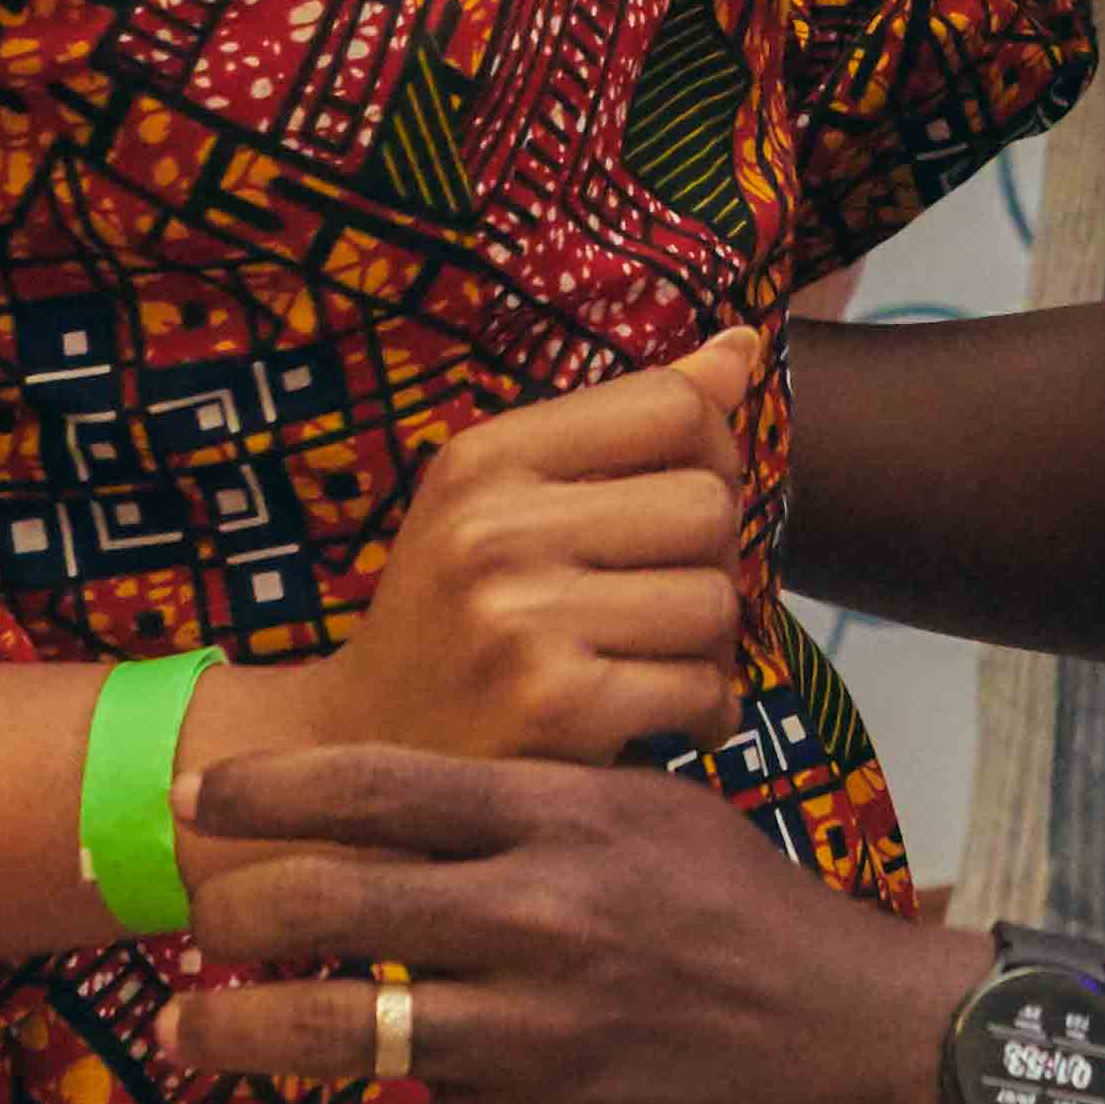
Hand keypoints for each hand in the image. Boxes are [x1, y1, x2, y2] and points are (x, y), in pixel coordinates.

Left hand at [166, 747, 956, 1103]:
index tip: (200, 803)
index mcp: (571, 818)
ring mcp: (537, 1037)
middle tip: (191, 923)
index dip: (266, 792)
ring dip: (231, 1031)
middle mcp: (541, 916)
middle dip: (228, 912)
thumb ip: (551, 796)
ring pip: (331, 1028)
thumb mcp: (668, 818)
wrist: (875, 1059)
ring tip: (187, 1030)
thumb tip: (427, 787)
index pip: (379, 784)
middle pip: (327, 900)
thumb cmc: (768, 930)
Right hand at [226, 330, 765, 776]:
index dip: (714, 456)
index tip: (688, 509)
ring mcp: (521, 618)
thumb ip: (623, 424)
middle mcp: (494, 527)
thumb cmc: (455, 618)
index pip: (672, 406)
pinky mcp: (555, 705)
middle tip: (674, 606)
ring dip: (714, 647)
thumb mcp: (503, 501)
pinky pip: (704, 687)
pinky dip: (708, 712)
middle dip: (715, 562)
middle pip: (709, 504)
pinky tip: (670, 723)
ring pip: (716, 600)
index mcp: (484, 458)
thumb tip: (743, 347)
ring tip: (664, 666)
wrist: (360, 756)